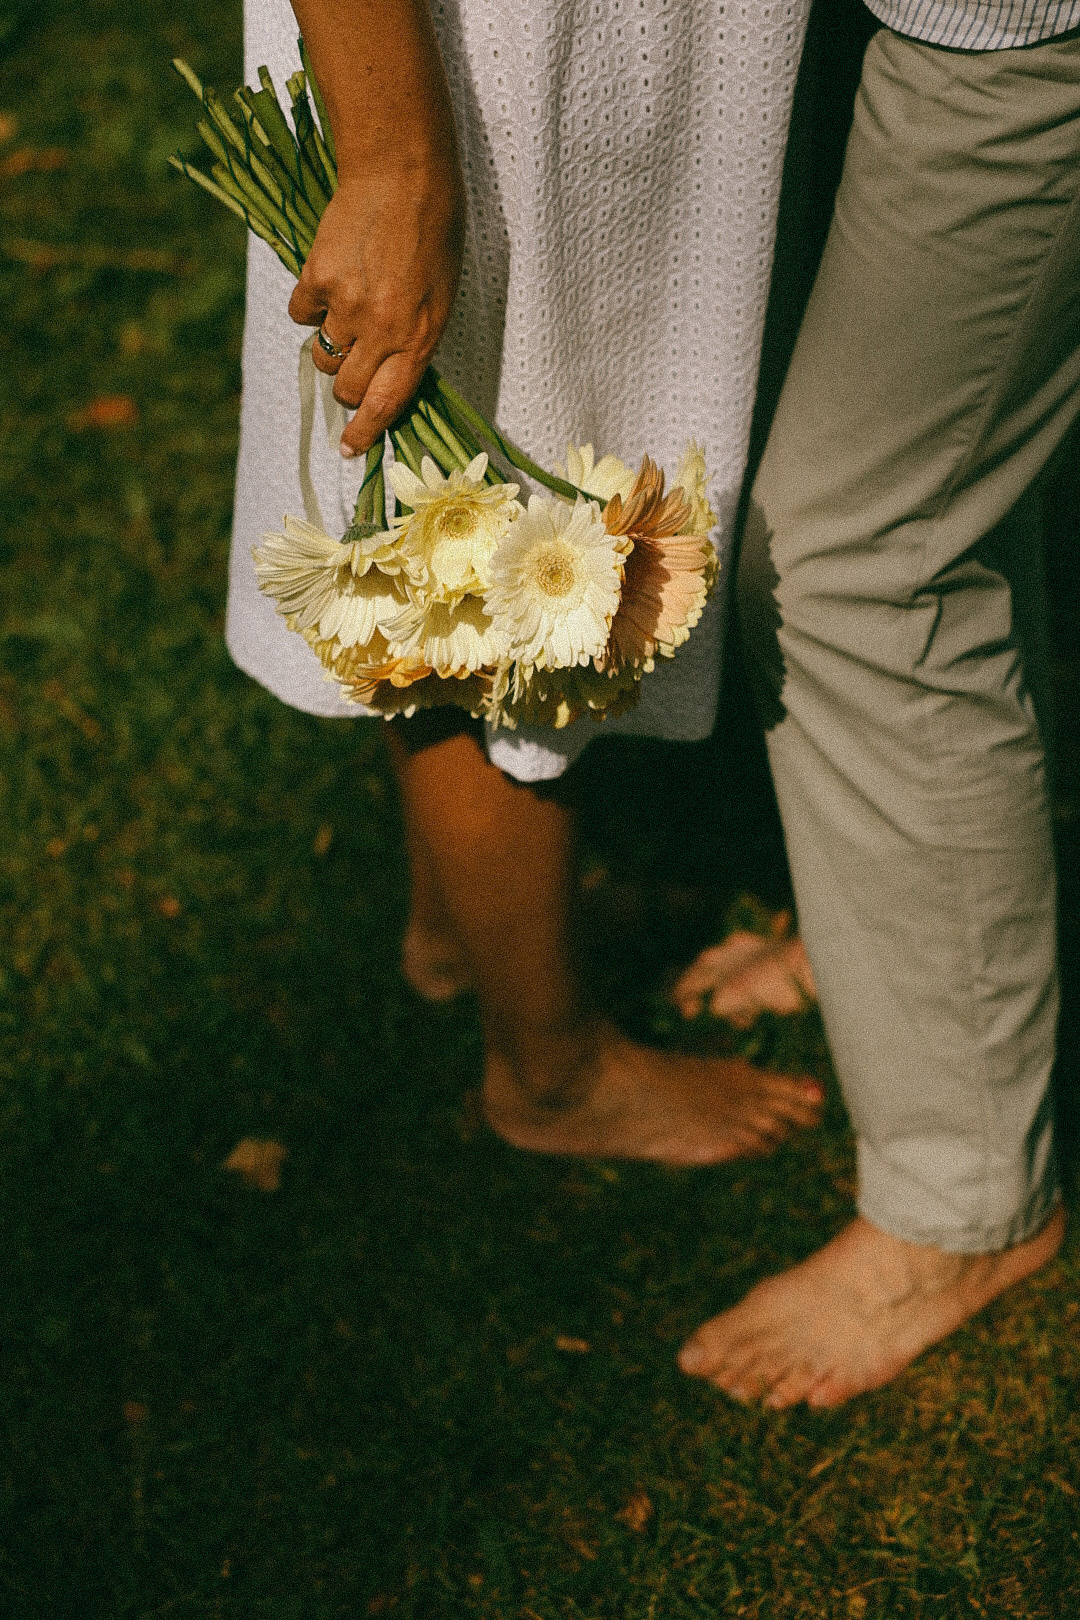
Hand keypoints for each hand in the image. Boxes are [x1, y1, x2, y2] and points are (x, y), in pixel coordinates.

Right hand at [288, 155, 465, 455]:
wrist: (402, 171)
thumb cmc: (434, 232)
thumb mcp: (441, 297)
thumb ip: (416, 340)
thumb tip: (387, 377)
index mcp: (420, 339)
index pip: (387, 404)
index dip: (365, 432)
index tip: (350, 449)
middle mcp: (382, 330)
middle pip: (348, 389)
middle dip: (349, 388)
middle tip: (355, 366)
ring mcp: (346, 305)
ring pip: (324, 357)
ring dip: (332, 347)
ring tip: (348, 313)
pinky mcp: (317, 277)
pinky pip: (301, 313)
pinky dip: (310, 305)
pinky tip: (329, 280)